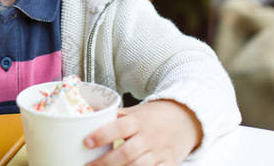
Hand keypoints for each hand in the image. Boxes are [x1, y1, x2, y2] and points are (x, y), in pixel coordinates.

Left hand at [84, 100, 202, 165]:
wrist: (186, 118)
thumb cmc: (155, 115)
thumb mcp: (136, 111)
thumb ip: (116, 117)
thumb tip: (90, 115)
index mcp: (138, 121)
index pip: (119, 127)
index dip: (102, 135)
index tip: (87, 142)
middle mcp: (149, 137)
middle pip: (126, 153)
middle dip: (105, 162)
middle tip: (88, 165)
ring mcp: (159, 152)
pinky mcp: (168, 164)